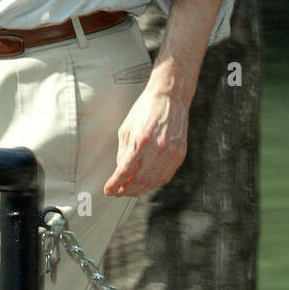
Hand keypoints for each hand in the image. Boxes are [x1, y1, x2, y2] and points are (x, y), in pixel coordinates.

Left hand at [103, 77, 188, 196]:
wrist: (169, 98)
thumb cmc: (146, 109)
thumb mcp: (126, 128)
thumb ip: (123, 152)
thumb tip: (121, 171)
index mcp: (141, 140)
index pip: (125, 170)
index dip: (115, 184)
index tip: (109, 190)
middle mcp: (157, 148)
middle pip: (139, 180)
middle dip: (126, 189)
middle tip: (119, 192)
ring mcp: (171, 153)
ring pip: (153, 181)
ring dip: (140, 189)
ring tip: (130, 190)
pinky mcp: (180, 154)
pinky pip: (166, 176)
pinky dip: (154, 183)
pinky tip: (146, 183)